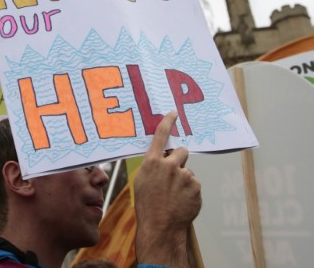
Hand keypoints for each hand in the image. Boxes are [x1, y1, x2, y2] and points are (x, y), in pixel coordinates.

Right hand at [134, 111, 200, 267]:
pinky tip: (181, 201)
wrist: (160, 225)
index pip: (160, 136)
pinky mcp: (196, 187)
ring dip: (183, 179)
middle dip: (180, 159)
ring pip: (187, 171)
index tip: (174, 113)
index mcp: (152, 163)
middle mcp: (169, 166)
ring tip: (174, 194)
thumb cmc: (147, 204)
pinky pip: (193, 184)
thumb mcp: (142, 180)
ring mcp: (184, 176)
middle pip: (181, 151)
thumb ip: (152, 166)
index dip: (168, 122)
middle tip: (174, 173)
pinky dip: (189, 191)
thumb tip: (160, 158)